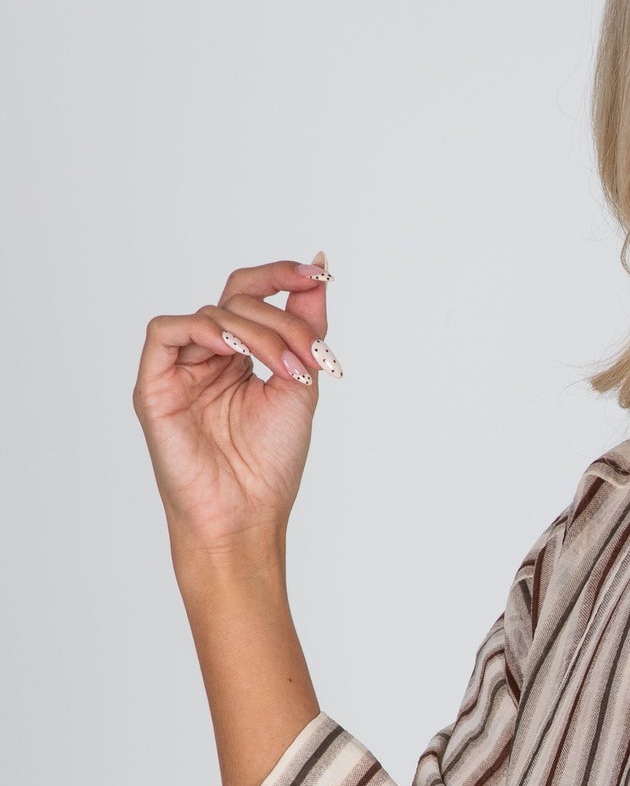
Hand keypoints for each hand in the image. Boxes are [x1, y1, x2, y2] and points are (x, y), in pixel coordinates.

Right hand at [133, 255, 337, 560]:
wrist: (246, 516)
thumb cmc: (270, 465)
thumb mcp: (301, 384)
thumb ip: (306, 327)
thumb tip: (320, 268)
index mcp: (238, 359)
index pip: (251, 297)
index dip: (280, 276)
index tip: (317, 272)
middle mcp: (206, 359)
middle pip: (237, 300)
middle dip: (281, 320)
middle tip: (308, 356)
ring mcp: (179, 371)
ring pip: (212, 314)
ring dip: (258, 334)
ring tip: (286, 371)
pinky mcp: (154, 386)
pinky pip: (166, 331)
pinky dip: (204, 331)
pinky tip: (235, 352)